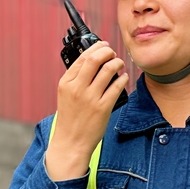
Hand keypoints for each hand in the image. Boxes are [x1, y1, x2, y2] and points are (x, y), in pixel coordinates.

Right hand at [45, 41, 128, 180]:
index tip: (103, 46)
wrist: (71, 142)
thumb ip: (76, 79)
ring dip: (117, 63)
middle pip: (95, 59)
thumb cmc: (70, 119)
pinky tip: (123, 78)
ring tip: (119, 63)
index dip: (96, 48)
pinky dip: (123, 78)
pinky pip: (117, 86)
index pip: (82, 58)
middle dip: (107, 51)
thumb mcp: (66, 95)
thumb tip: (94, 62)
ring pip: (108, 70)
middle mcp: (77, 88)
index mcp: (66, 83)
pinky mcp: (103, 108)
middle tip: (113, 52)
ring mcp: (90, 98)